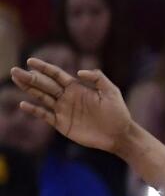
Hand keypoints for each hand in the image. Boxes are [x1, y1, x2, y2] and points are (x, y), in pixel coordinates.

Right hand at [10, 59, 133, 153]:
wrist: (119, 135)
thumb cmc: (118, 113)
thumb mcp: (112, 91)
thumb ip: (98, 78)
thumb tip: (79, 72)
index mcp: (76, 87)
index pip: (56, 74)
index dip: (43, 67)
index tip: (30, 61)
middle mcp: (67, 97)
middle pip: (45, 84)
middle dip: (30, 77)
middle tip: (15, 70)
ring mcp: (63, 110)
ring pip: (42, 97)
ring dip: (28, 89)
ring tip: (15, 79)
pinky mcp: (62, 124)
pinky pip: (45, 115)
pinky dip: (34, 110)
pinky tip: (24, 104)